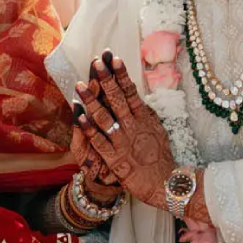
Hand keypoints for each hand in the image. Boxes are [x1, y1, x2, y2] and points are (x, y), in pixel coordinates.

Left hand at [73, 54, 176, 210]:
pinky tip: (78, 116)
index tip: (114, 58)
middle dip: (105, 80)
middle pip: (117, 99)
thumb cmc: (160, 155)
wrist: (164, 183)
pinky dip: (88, 128)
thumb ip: (146, 114)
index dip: (122, 75)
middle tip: (96, 62)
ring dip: (91, 100)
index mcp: (144, 118)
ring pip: (104, 117)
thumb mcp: (157, 129)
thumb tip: (137, 98)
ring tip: (79, 85)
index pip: (131, 91)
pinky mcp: (114, 158)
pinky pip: (99, 141)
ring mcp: (122, 142)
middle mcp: (132, 126)